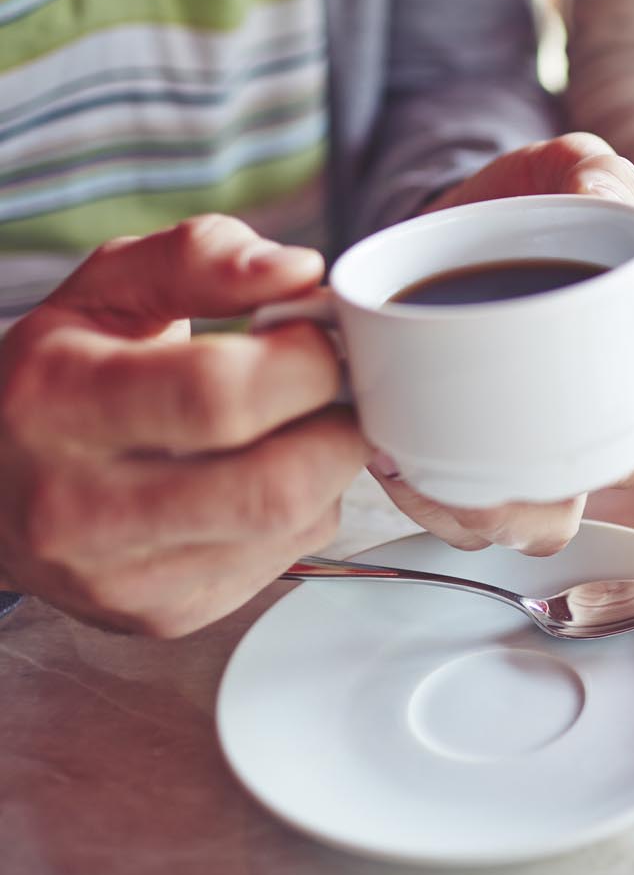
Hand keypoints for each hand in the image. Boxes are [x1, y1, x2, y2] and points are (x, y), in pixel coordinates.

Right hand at [0, 216, 369, 635]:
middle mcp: (80, 509)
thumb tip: (297, 271)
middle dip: (336, 420)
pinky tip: (266, 471)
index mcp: (56, 405)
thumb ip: (200, 258)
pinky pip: (287, 557)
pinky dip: (306, 508)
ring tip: (301, 420)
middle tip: (334, 382)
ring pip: (293, 525)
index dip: (302, 359)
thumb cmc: (55, 376)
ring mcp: (124, 579)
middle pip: (272, 484)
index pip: (217, 396)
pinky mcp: (165, 616)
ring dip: (330, 463)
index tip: (317, 332)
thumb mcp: (105, 288)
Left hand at [373, 133, 633, 554]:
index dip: (607, 464)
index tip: (568, 445)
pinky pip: (428, 503)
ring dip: (453, 515)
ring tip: (414, 467)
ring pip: (487, 525)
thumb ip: (597, 171)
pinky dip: (407, 493)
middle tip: (477, 480)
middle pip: (553, 517)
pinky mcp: (430, 438)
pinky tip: (385, 454)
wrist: (451, 207)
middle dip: (516, 515)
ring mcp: (492, 445)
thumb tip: (602, 194)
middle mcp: (553, 433)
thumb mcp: (568, 170)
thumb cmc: (525, 201)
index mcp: (607, 382)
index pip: (630, 456)